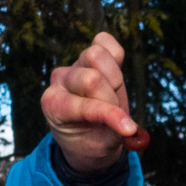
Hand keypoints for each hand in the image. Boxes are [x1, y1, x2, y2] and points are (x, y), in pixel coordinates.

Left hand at [42, 32, 142, 174]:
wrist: (87, 134)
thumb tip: (130, 127)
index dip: (112, 116)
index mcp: (55, 107)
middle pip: (92, 78)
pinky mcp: (85, 55)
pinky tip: (113, 76)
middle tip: (117, 112)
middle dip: (113, 97)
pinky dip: (115, 56)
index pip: (87, 105)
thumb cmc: (94, 140)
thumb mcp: (104, 144)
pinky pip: (105, 41)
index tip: (129, 130)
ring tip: (113, 96)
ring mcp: (71, 66)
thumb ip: (113, 130)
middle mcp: (59, 82)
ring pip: (97, 55)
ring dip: (114, 78)